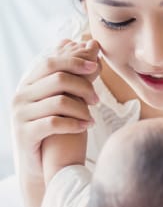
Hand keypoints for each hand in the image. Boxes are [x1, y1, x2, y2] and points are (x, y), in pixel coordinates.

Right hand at [11, 39, 100, 180]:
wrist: (42, 162)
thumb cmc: (57, 124)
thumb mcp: (65, 96)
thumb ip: (76, 72)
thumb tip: (92, 43)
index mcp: (29, 83)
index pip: (51, 61)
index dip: (75, 60)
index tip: (96, 65)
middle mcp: (21, 96)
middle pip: (57, 78)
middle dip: (83, 85)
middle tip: (97, 99)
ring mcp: (20, 115)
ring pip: (59, 101)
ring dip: (82, 108)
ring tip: (93, 116)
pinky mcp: (25, 134)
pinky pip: (54, 123)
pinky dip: (75, 123)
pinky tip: (87, 126)